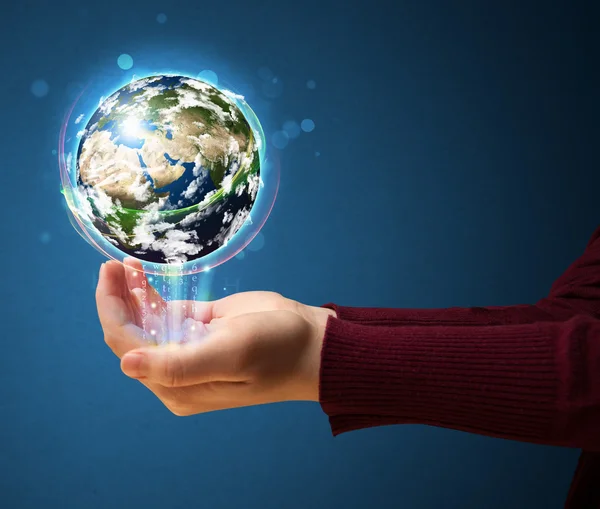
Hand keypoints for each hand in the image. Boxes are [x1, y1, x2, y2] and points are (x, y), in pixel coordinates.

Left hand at [95, 259, 335, 415]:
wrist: (310, 343)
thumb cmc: (275, 351)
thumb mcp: (231, 355)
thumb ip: (180, 364)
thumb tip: (127, 364)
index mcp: (178, 385)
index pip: (130, 349)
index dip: (113, 311)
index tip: (108, 273)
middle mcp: (176, 371)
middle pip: (131, 335)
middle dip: (116, 300)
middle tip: (110, 265)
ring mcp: (186, 348)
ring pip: (144, 322)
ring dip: (130, 295)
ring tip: (120, 265)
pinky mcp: (199, 328)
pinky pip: (165, 312)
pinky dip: (150, 293)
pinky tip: (139, 273)